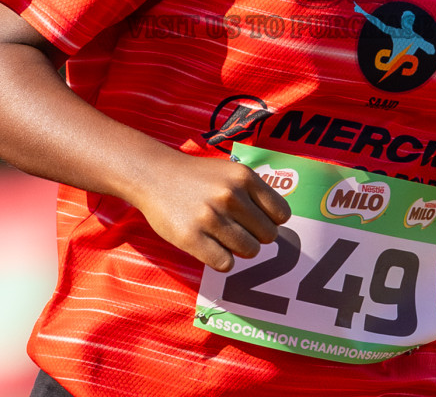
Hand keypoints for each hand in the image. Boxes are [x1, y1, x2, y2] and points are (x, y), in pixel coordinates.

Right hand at [130, 152, 291, 271]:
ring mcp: (211, 217)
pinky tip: (210, 246)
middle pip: (268, 236)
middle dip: (255, 236)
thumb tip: (277, 225)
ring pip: (250, 251)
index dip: (271, 221)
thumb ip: (254, 193)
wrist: (154, 175)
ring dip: (239, 249)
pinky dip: (222, 260)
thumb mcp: (229, 172)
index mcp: (244, 177)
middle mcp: (230, 195)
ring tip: (222, 237)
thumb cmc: (197, 177)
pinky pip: (226, 264)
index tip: (257, 221)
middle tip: (237, 230)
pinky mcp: (192, 238)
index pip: (282, 214)